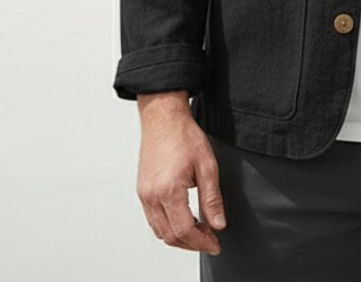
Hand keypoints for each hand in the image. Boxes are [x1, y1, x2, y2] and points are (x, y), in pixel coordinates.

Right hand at [136, 94, 226, 255]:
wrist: (163, 117)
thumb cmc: (183, 134)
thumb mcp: (207, 165)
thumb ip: (212, 198)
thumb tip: (218, 223)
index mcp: (168, 190)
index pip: (184, 230)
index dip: (202, 242)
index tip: (215, 244)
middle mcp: (151, 196)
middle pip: (170, 236)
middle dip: (192, 244)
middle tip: (210, 240)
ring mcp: (144, 194)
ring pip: (159, 231)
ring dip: (179, 237)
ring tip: (199, 231)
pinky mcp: (142, 191)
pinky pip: (153, 219)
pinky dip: (168, 227)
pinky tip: (183, 220)